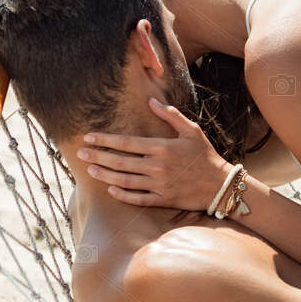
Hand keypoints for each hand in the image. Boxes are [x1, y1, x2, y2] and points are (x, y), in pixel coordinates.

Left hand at [78, 97, 232, 210]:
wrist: (221, 184)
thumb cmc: (206, 156)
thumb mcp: (193, 131)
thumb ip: (171, 116)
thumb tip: (151, 102)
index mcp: (164, 148)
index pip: (127, 143)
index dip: (106, 140)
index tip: (89, 137)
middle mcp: (158, 167)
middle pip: (121, 162)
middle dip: (98, 156)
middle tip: (79, 153)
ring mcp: (160, 185)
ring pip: (124, 180)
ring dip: (105, 175)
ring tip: (90, 169)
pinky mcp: (163, 199)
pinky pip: (137, 198)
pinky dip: (122, 195)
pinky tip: (111, 190)